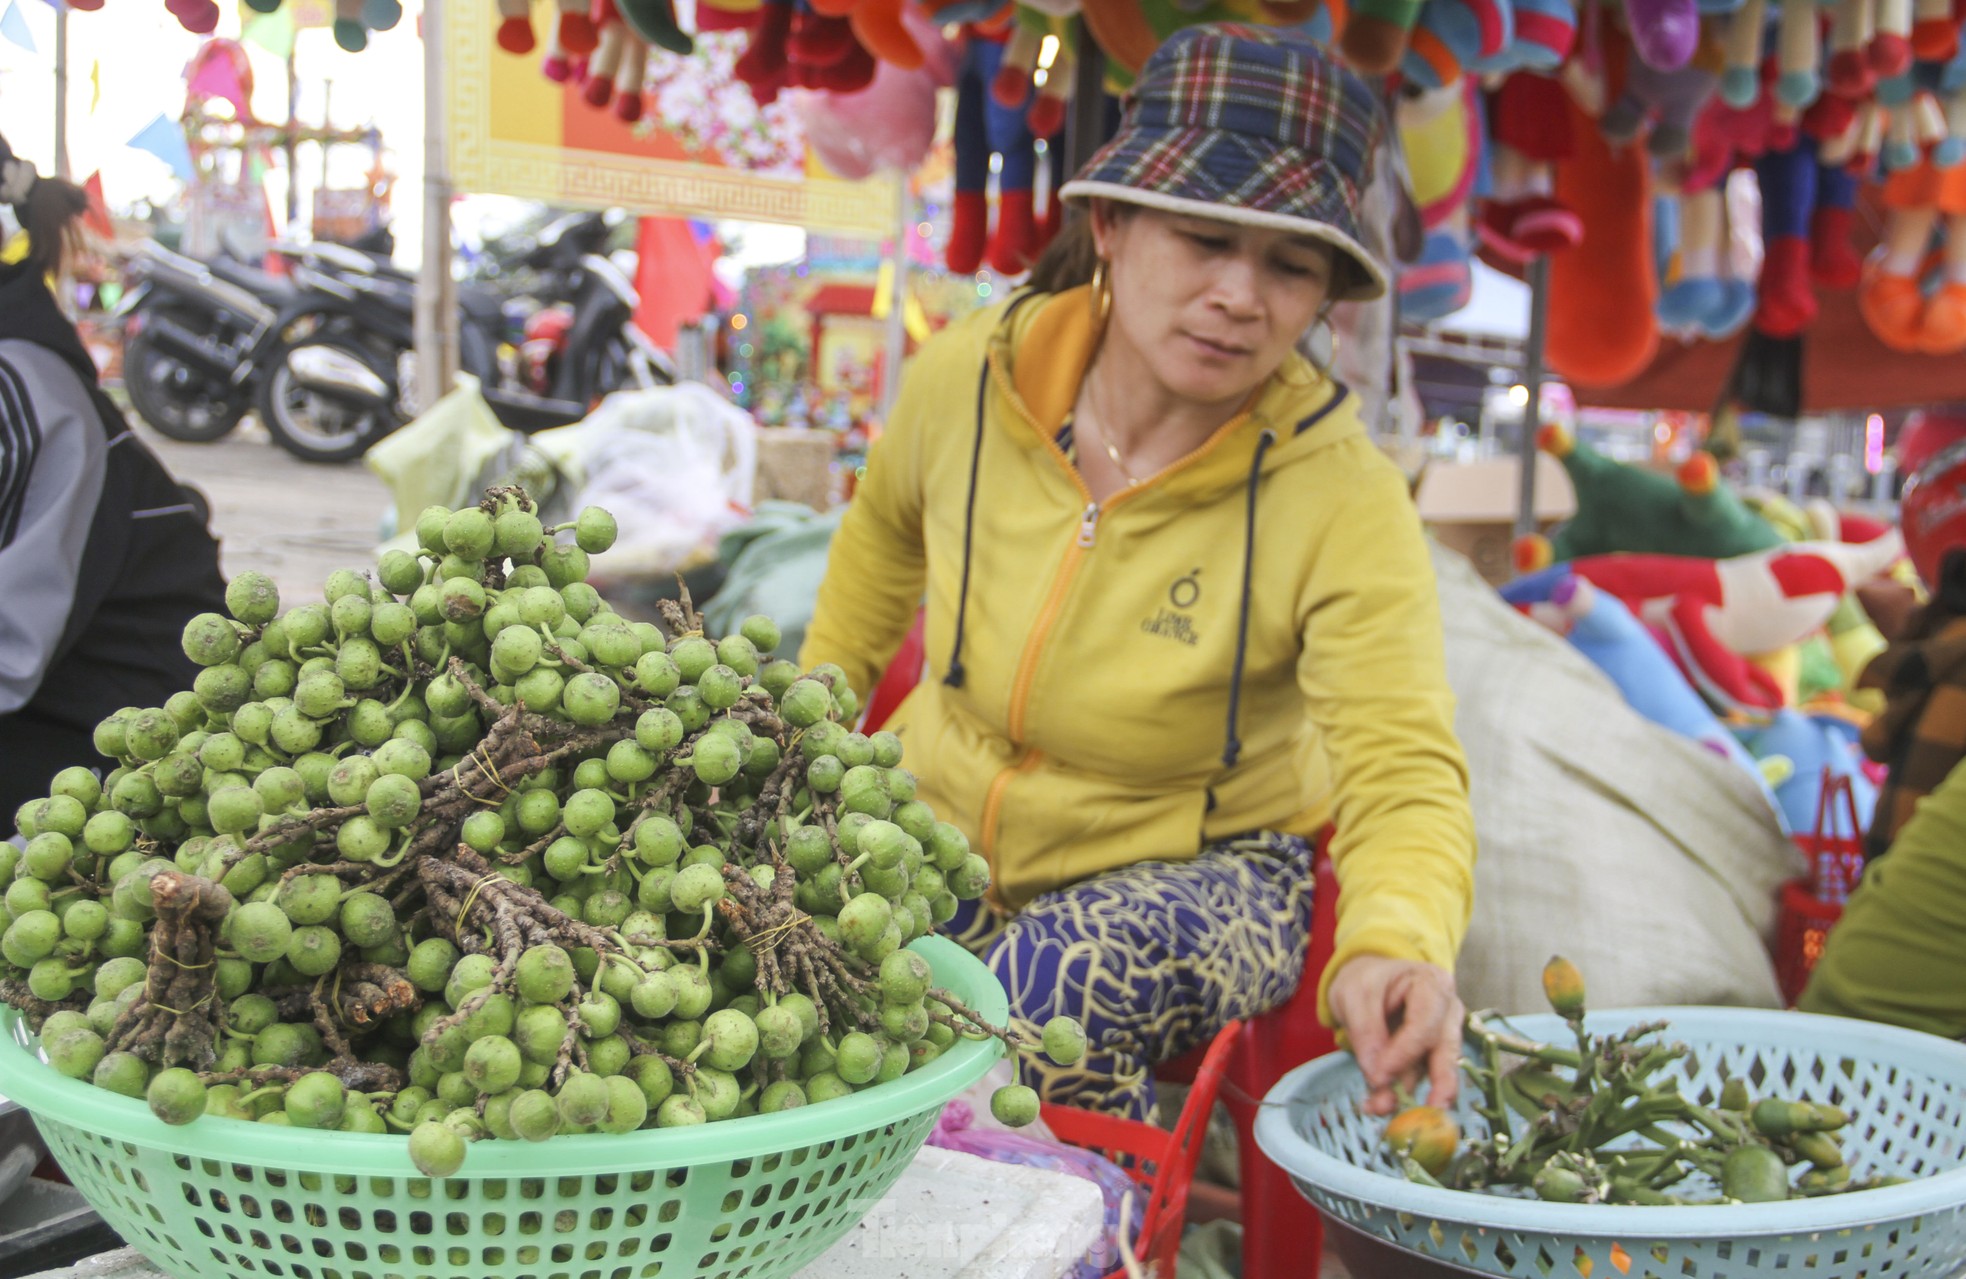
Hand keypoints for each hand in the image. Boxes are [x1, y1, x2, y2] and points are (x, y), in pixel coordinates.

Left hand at [1327, 955, 1464, 1116]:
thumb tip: (1378, 1077)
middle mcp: (1447, 1010)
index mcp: (1432, 985)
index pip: (1425, 1024)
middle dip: (1437, 1085)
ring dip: (1408, 1092)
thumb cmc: (1365, 979)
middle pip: (1445, 1050)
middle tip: (1428, 1112)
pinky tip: (1379, 1101)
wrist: (1368, 979)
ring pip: (1433, 1070)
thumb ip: (1366, 1032)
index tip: (1379, 1076)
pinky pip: (1421, 1076)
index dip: (1405, 1053)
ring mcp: (1444, 1034)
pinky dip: (1402, 1092)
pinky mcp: (1433, 1055)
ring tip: (1377, 1107)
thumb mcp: (1354, 995)